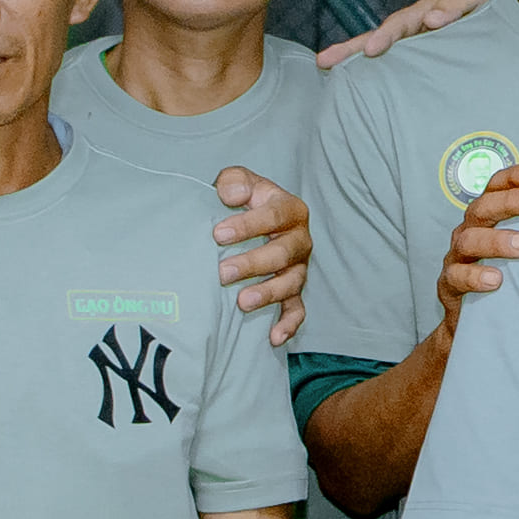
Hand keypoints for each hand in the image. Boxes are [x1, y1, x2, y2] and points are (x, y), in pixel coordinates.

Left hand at [209, 168, 309, 343]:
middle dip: (253, 263)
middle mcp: (300, 240)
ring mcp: (298, 268)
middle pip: (283, 253)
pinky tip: (274, 337)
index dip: (248, 225)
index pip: (274, 215)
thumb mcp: (237, 181)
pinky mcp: (294, 292)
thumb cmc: (242, 201)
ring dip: (268, 293)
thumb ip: (234, 180)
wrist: (250, 221)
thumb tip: (233, 196)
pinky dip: (289, 324)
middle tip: (223, 272)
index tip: (218, 234)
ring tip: (242, 302)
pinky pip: (297, 310)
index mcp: (290, 209)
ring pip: (291, 283)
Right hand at [315, 0, 504, 68]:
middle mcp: (419, 27)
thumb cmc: (498, 4)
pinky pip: (401, 68)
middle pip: (382, 37)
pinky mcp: (430, 62)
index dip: (386, 35)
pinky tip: (355, 87)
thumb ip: (459, 3)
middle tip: (325, 61)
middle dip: (353, 48)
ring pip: (386, 51)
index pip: (401, 23)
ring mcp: (422, 44)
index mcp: (430, 12)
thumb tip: (432, 19)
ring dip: (356, 58)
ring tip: (325, 66)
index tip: (373, 49)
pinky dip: (377, 73)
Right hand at [435, 158, 518, 321]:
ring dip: (498, 240)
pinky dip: (475, 277)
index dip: (516, 175)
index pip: (497, 184)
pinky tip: (496, 280)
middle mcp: (471, 229)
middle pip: (484, 207)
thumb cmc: (511, 266)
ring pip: (469, 240)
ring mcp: (458, 257)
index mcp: (489, 213)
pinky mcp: (450, 286)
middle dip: (511, 201)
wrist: (484, 319)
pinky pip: (457, 277)